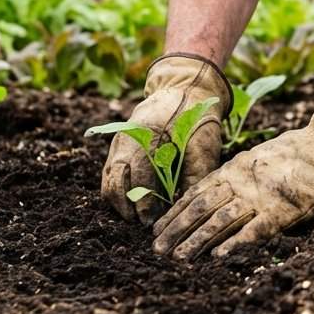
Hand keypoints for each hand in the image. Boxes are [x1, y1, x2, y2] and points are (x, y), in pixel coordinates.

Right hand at [101, 53, 231, 224]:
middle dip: (130, 207)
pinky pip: (110, 174)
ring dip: (120, 203)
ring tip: (135, 218)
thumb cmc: (198, 119)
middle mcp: (127, 138)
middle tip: (144, 223)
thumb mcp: (204, 143)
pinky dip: (116, 192)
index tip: (153, 221)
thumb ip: (195, 174)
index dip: (146, 202)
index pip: (141, 176)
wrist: (184, 89)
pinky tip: (130, 205)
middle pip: (119, 181)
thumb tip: (184, 206)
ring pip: (109, 180)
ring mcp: (119, 141)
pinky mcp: (118, 145)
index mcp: (149, 134)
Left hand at [152, 95, 313, 259]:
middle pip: (200, 208)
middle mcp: (241, 183)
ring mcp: (260, 197)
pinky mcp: (282, 211)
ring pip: (219, 221)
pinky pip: (253, 230)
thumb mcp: (259, 158)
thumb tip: (217, 192)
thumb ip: (238, 175)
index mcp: (234, 170)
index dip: (175, 212)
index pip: (195, 193)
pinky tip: (217, 257)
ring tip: (179, 257)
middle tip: (158, 249)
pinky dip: (234, 244)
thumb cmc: (298, 152)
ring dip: (196, 240)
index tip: (157, 228)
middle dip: (176, 229)